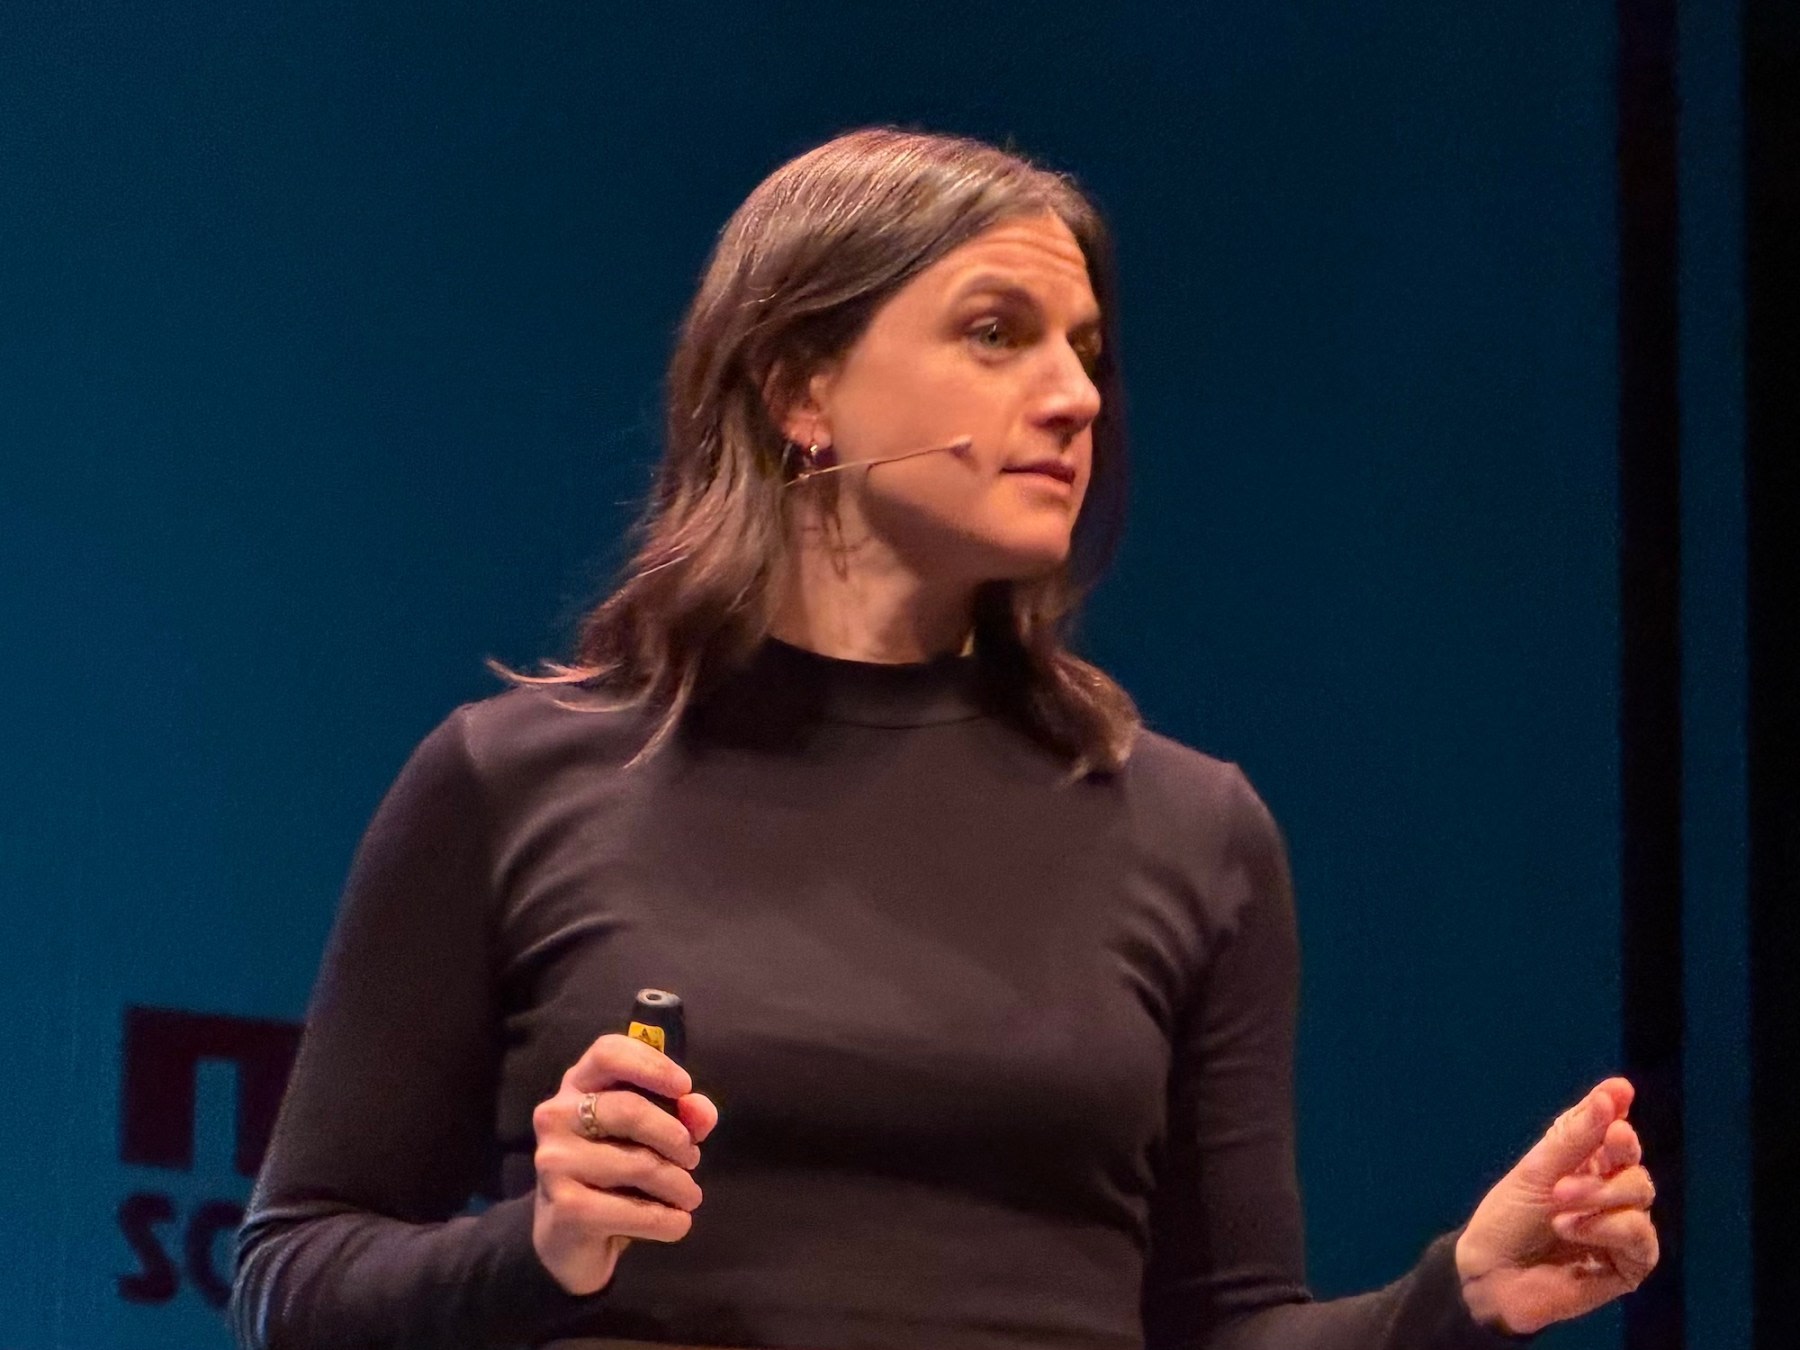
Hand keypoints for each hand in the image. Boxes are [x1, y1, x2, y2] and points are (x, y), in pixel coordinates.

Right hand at [531, 1032, 720, 1294]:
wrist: (567, 1238)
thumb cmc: (613, 1173)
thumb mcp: (649, 1138)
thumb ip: (682, 1117)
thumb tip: (702, 1112)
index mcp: (576, 1087)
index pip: (608, 1053)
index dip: (651, 1064)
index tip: (684, 1087)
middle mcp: (556, 1117)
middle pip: (630, 1110)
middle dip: (676, 1137)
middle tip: (692, 1158)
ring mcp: (555, 1163)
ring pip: (639, 1165)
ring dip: (679, 1185)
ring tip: (689, 1196)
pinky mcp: (565, 1209)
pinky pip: (636, 1211)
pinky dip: (669, 1219)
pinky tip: (677, 1222)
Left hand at [1454, 1077, 1658, 1334]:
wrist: (1491, 1275)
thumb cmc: (1508, 1219)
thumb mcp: (1537, 1171)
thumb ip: (1578, 1135)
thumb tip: (1617, 1090)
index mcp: (1587, 1163)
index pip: (1612, 1130)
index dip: (1615, 1112)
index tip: (1619, 1093)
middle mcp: (1610, 1191)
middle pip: (1633, 1163)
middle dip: (1606, 1162)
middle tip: (1565, 1177)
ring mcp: (1622, 1227)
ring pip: (1641, 1193)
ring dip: (1599, 1196)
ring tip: (1559, 1208)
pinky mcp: (1630, 1263)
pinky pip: (1641, 1236)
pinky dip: (1608, 1228)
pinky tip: (1573, 1230)